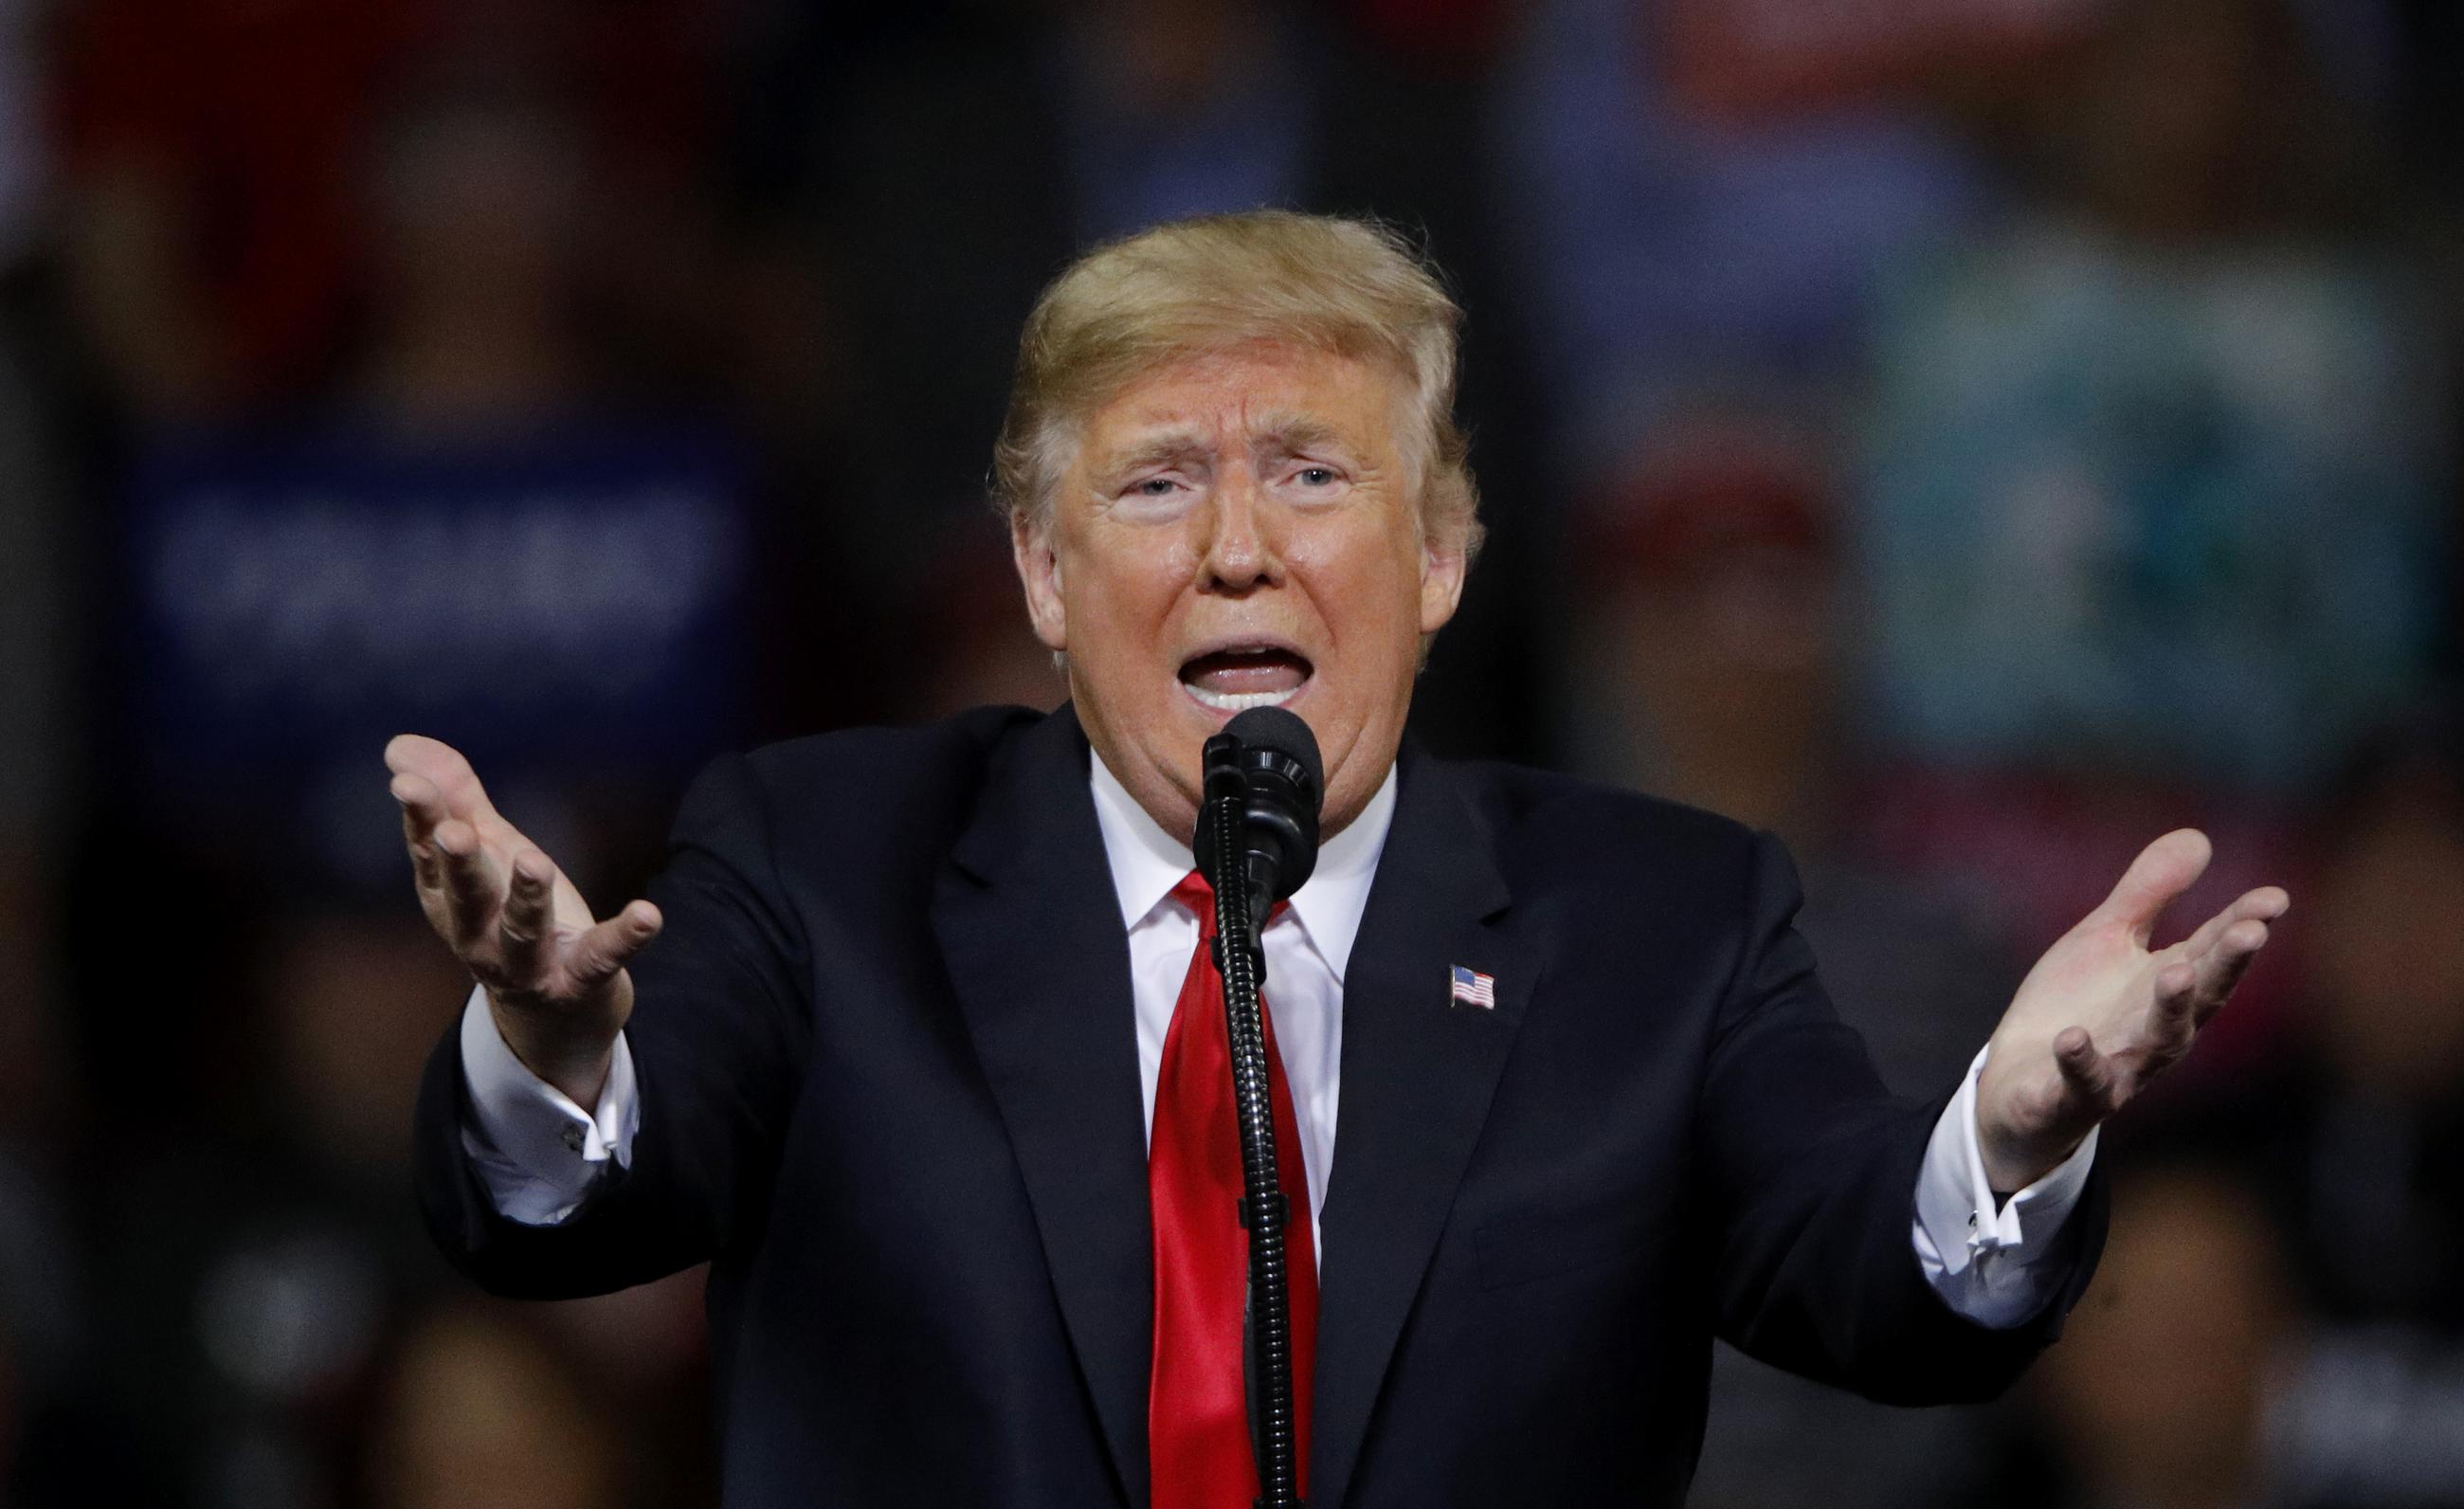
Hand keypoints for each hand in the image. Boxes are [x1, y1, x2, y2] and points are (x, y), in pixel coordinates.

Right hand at [385, 734, 661, 1104]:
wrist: (553, 1009)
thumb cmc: (509, 913)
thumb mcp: (488, 853)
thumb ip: (455, 799)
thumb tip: (399, 745)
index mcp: (451, 898)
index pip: (431, 854)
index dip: (421, 820)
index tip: (409, 785)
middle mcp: (479, 935)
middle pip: (467, 897)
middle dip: (460, 865)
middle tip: (455, 832)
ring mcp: (527, 964)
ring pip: (524, 931)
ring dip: (527, 898)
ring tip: (535, 862)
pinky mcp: (578, 981)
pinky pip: (601, 959)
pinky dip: (624, 938)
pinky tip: (648, 914)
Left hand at [1976, 829, 2286, 1190]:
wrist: (2019, 1089)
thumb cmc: (2076, 1008)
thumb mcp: (2107, 940)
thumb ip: (2149, 894)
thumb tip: (2200, 836)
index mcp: (2167, 990)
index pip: (2211, 954)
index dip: (2242, 926)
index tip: (2274, 898)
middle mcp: (2155, 1032)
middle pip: (2199, 997)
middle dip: (2224, 965)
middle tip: (2250, 931)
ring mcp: (2117, 1067)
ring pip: (2155, 1043)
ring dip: (2170, 1010)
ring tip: (2177, 972)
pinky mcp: (2069, 1096)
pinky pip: (2078, 1083)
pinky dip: (2078, 1063)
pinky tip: (2071, 1038)